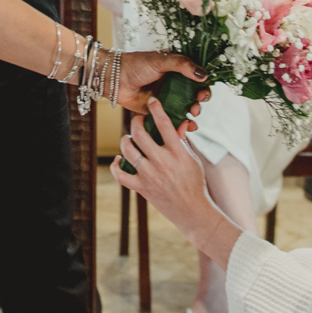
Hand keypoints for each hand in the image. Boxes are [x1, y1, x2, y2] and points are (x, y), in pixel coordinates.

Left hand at [111, 99, 242, 266]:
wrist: (192, 211)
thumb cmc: (194, 182)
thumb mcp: (192, 158)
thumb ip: (182, 140)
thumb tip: (179, 123)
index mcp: (177, 152)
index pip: (164, 124)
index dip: (156, 109)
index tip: (152, 101)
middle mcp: (162, 162)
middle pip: (140, 133)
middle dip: (136, 122)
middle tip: (138, 121)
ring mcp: (150, 175)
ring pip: (128, 150)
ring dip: (126, 140)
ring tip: (129, 138)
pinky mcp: (141, 188)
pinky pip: (121, 175)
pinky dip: (116, 165)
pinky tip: (120, 159)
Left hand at [118, 51, 209, 123]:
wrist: (114, 78)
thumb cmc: (137, 65)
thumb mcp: (161, 61)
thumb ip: (182, 65)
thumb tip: (204, 75)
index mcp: (177, 70)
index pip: (197, 80)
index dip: (203, 88)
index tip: (202, 94)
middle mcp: (174, 85)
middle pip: (194, 97)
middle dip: (198, 104)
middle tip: (195, 108)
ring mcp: (166, 99)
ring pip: (185, 110)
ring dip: (191, 117)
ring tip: (190, 120)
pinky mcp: (157, 112)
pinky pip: (171, 120)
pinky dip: (179, 126)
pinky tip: (183, 129)